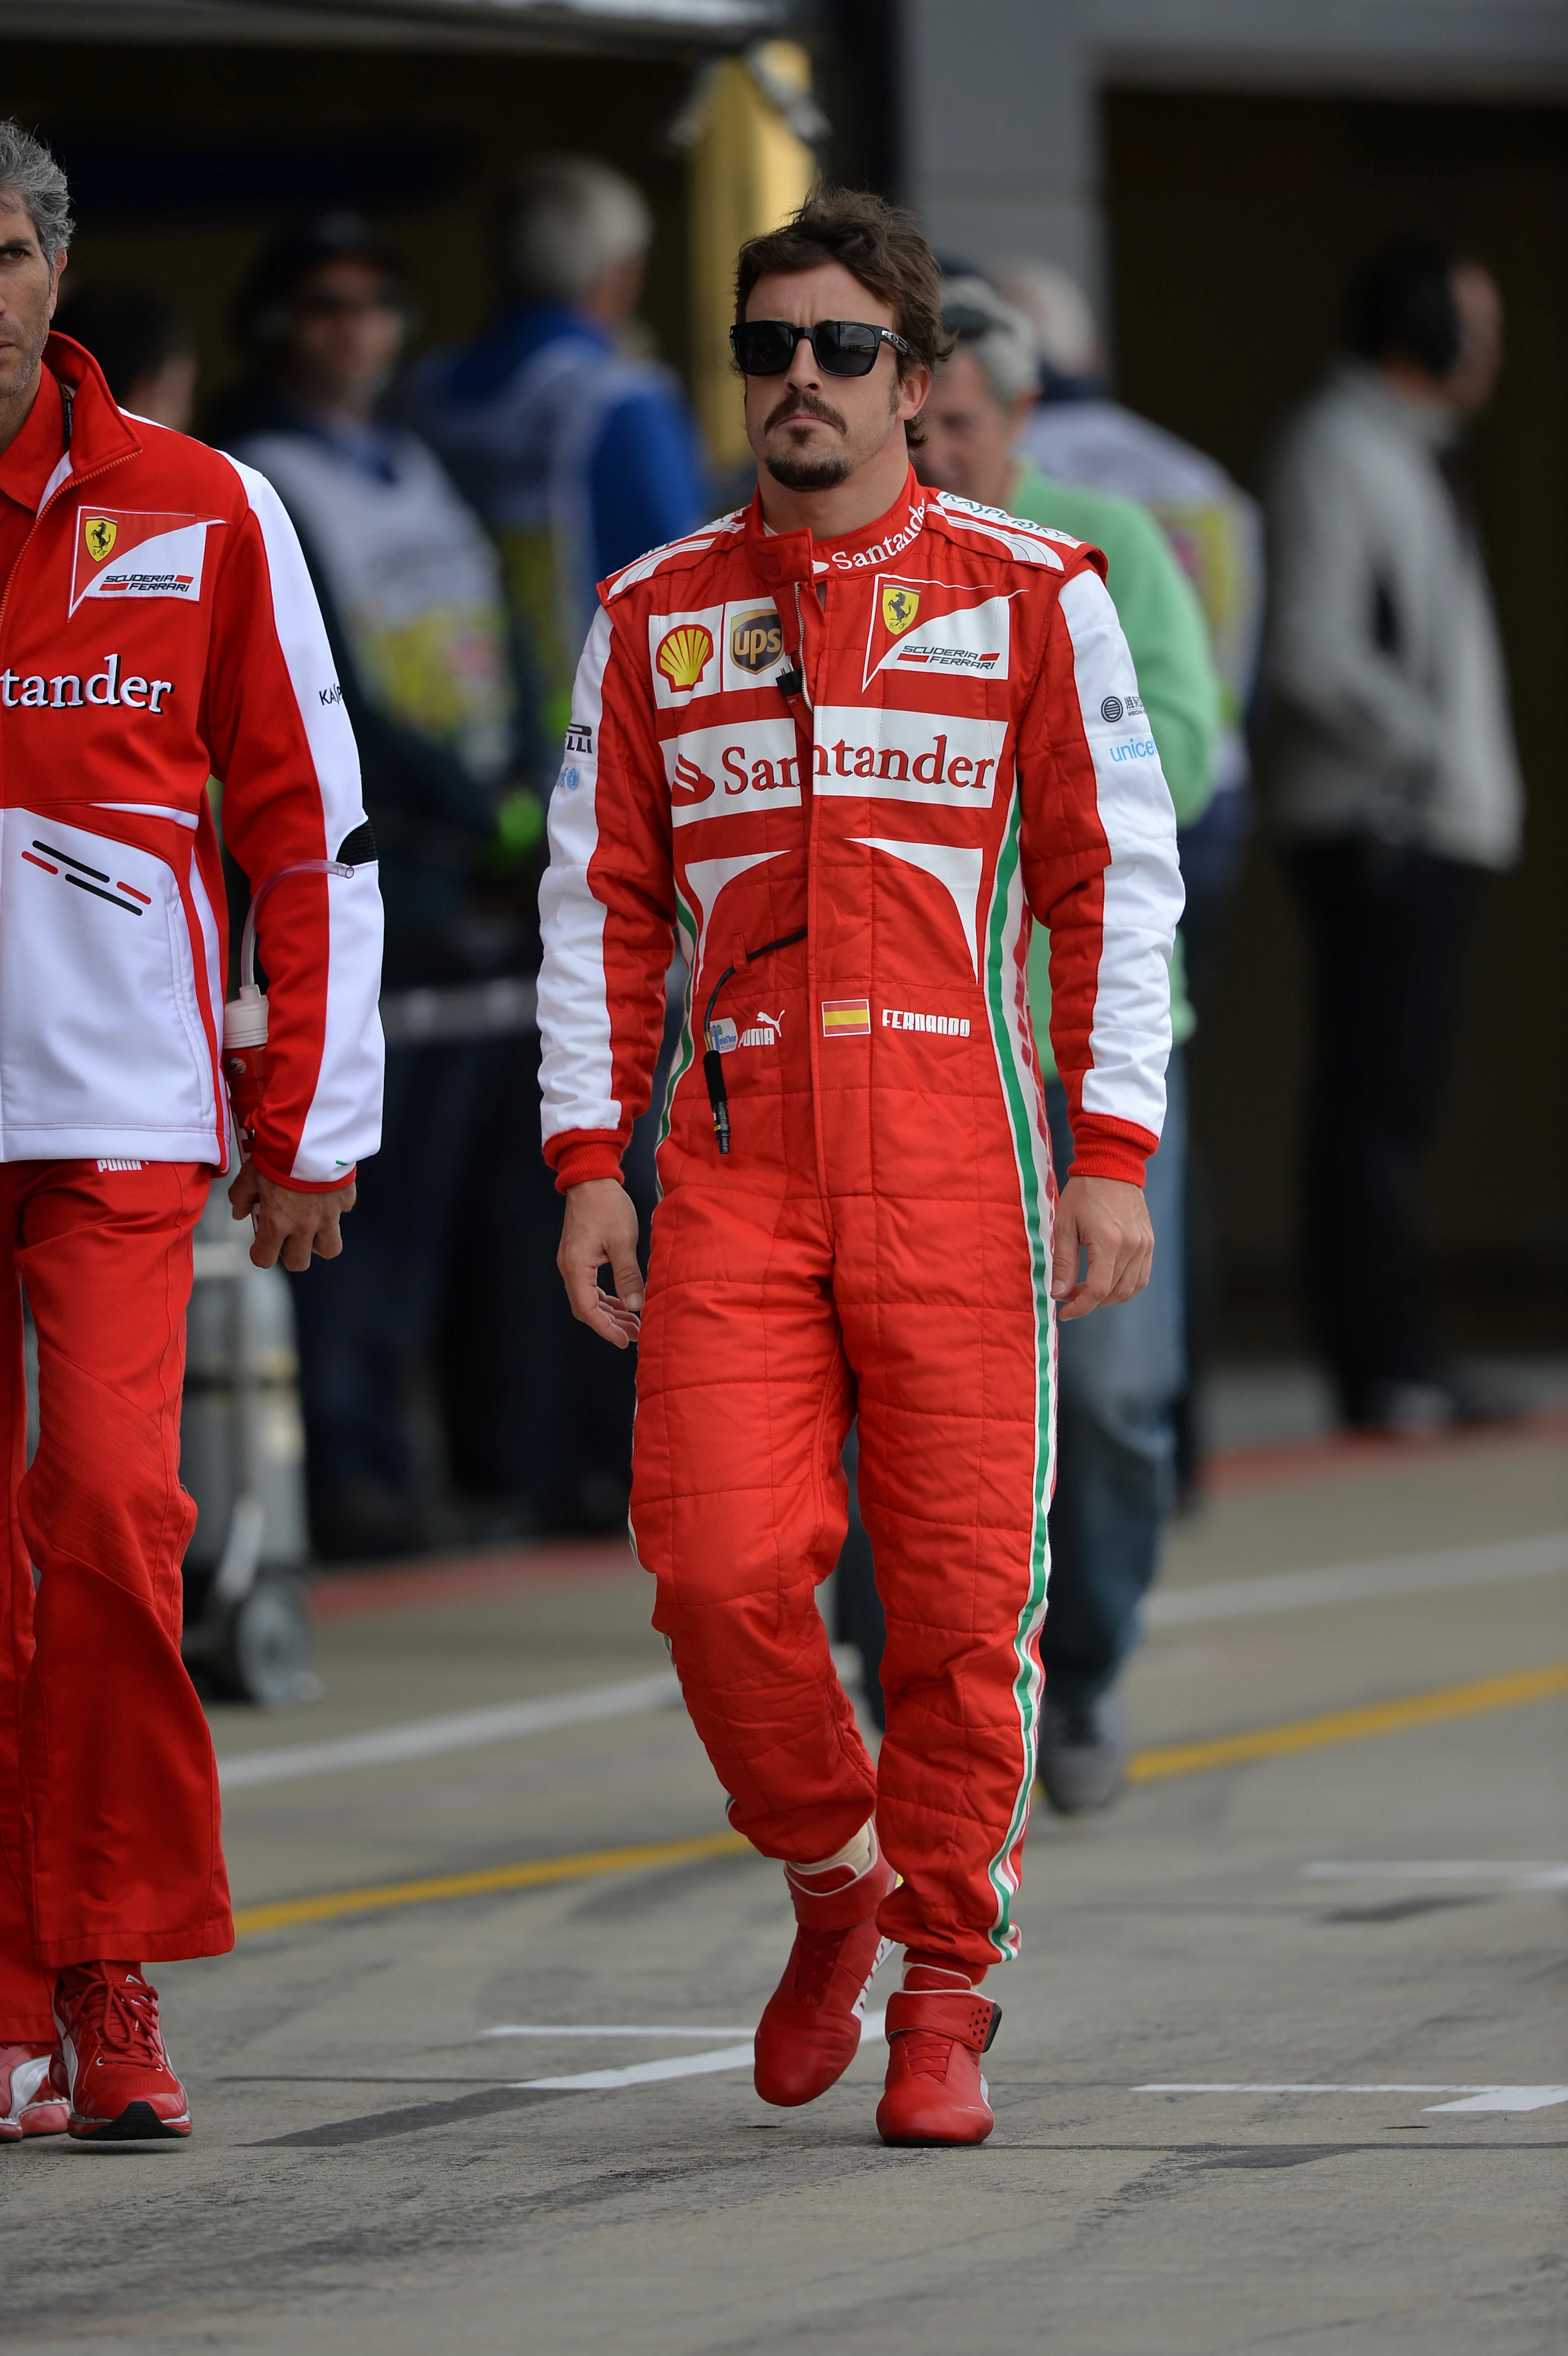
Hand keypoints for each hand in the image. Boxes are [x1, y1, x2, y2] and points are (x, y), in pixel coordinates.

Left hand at [229, 1161, 355, 1271]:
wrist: (311, 1137)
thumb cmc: (277, 1156)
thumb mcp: (250, 1174)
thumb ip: (241, 1196)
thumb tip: (239, 1212)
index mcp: (277, 1223)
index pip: (265, 1258)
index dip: (260, 1254)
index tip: (260, 1246)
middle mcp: (304, 1226)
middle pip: (299, 1262)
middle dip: (291, 1254)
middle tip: (286, 1237)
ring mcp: (329, 1216)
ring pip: (329, 1249)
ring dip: (318, 1243)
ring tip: (312, 1227)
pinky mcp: (345, 1200)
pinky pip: (342, 1213)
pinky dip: (334, 1209)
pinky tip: (325, 1196)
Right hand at [558, 1178, 644, 1348]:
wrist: (591, 1178)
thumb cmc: (606, 1204)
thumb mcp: (623, 1240)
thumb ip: (628, 1275)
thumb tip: (635, 1306)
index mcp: (577, 1266)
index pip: (588, 1309)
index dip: (606, 1329)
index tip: (625, 1340)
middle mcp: (570, 1267)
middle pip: (586, 1308)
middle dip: (611, 1324)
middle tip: (635, 1334)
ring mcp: (573, 1262)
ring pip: (589, 1298)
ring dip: (610, 1312)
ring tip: (633, 1323)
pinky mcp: (579, 1256)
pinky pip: (590, 1285)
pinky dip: (606, 1298)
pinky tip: (622, 1303)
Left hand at [1051, 1174, 1152, 1321]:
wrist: (1112, 1166)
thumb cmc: (1084, 1193)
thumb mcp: (1064, 1225)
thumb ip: (1063, 1262)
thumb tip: (1059, 1293)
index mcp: (1109, 1242)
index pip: (1097, 1290)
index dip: (1079, 1307)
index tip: (1064, 1312)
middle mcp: (1132, 1247)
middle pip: (1113, 1293)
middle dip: (1089, 1302)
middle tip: (1069, 1295)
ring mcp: (1145, 1245)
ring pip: (1130, 1289)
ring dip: (1107, 1298)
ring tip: (1086, 1291)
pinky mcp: (1149, 1243)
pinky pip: (1141, 1277)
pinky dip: (1124, 1287)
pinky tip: (1107, 1283)